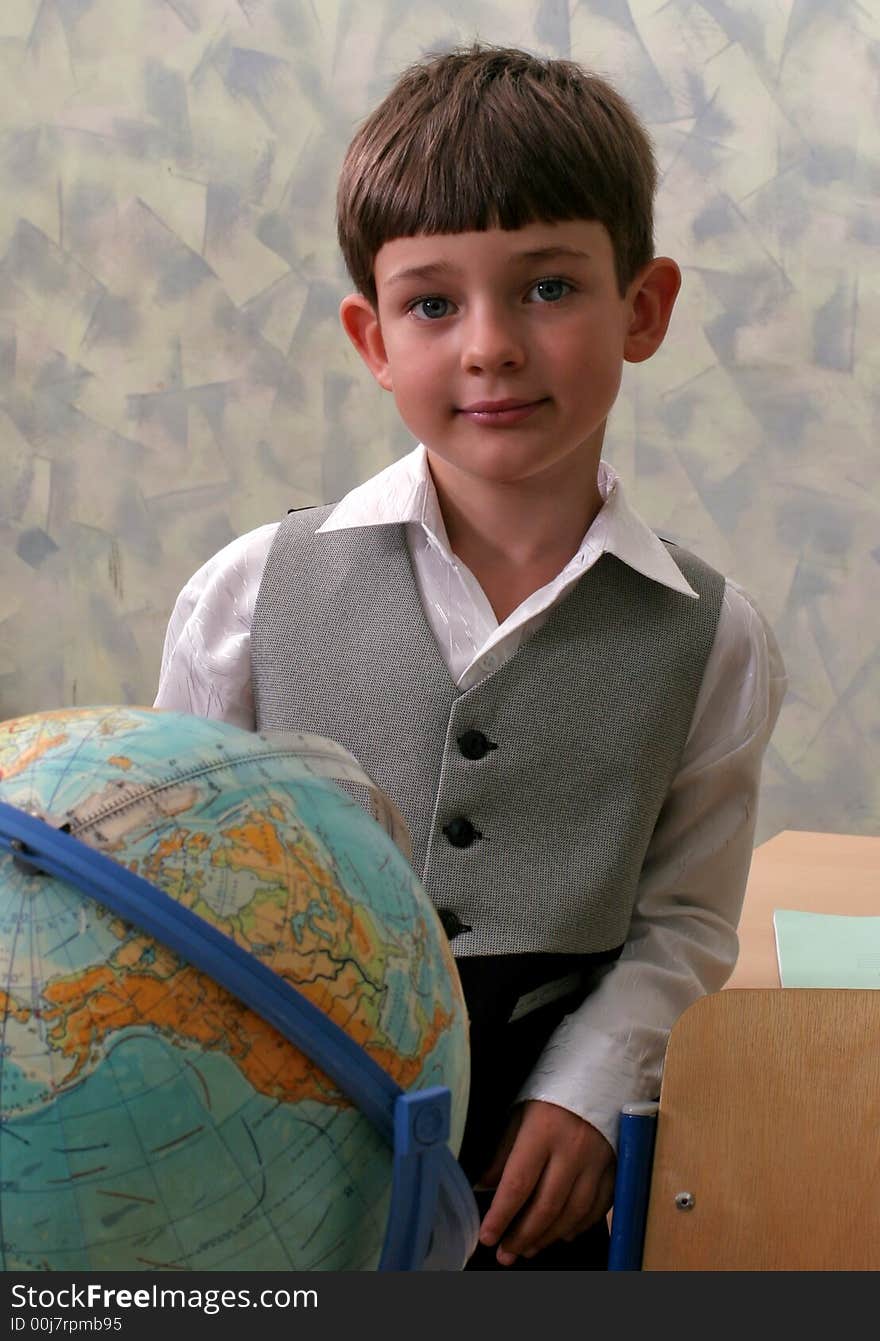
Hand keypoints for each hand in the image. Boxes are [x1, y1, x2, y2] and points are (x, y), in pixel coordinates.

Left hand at [476, 1099, 615, 1265]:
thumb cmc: (554, 1090)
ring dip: (549, 1236)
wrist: (603, 1071)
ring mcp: (597, 1161)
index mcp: (543, 1131)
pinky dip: (579, 1225)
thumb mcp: (522, 1111)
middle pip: (547, 1205)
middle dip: (523, 1235)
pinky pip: (598, 1207)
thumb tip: (485, 1185)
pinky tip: (562, 1234)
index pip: (518, 1183)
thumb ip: (504, 1151)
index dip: (501, 1215)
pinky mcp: (615, 1167)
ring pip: (573, 1212)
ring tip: (528, 1248)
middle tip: (506, 1253)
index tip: (487, 1236)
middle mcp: (572, 1150)